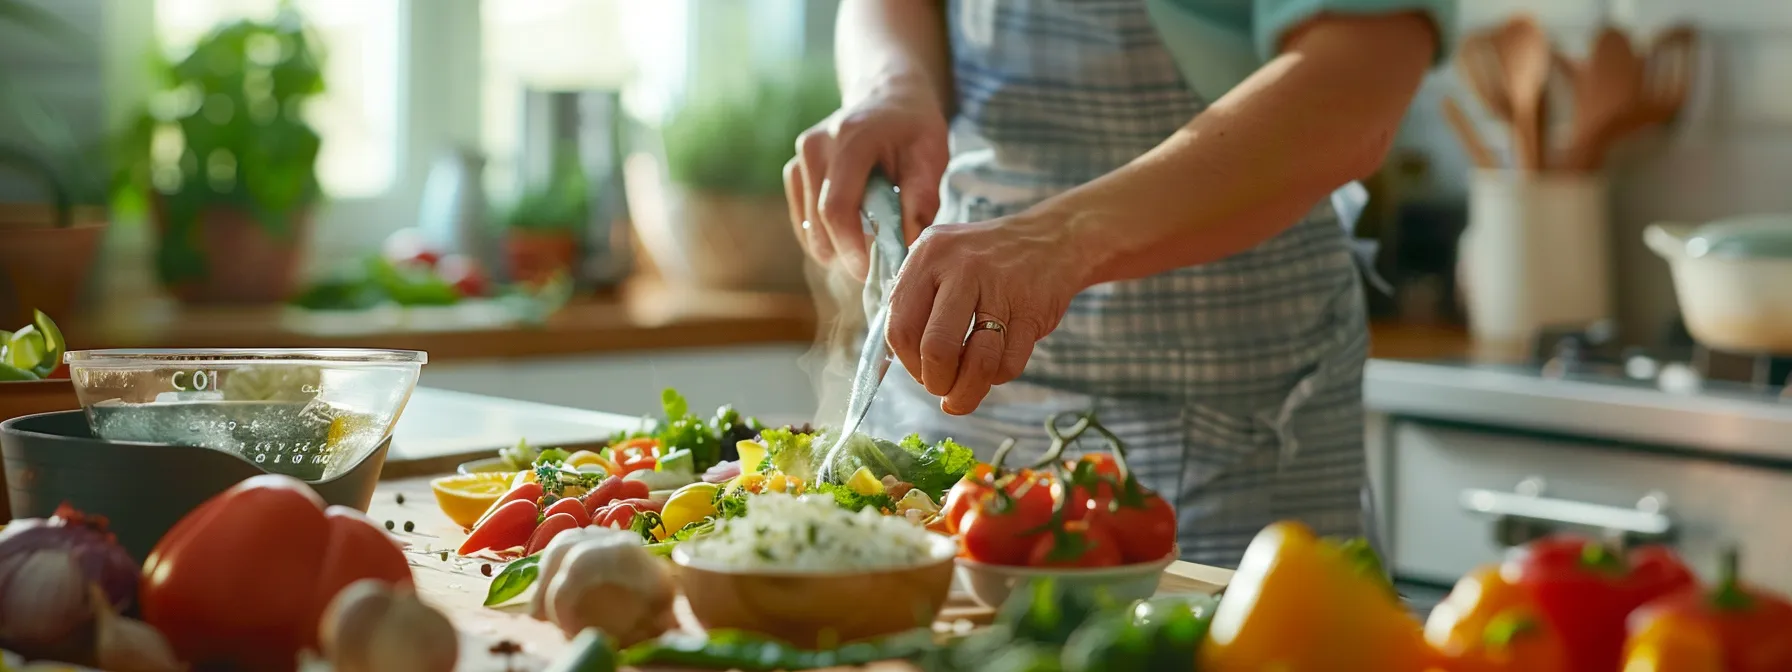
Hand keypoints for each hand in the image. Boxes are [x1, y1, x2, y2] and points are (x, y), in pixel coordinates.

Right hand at [784, 85, 948, 280]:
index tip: (869, 273)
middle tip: (874, 270)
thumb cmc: (914, 128)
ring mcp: (800, 157)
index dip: (850, 247)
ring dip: (834, 247)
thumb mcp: (931, 156)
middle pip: (818, 219)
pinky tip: (848, 239)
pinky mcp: (794, 170)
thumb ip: (921, 200)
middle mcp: (817, 145)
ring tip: (866, 251)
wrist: (887, 96)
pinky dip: (823, 236)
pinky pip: (802, 217)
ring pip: (807, 222)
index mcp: (852, 138)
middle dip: (843, 253)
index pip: (837, 207)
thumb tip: (906, 248)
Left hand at [886, 213, 1087, 414]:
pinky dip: (998, 377)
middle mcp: (961, 269)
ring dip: (967, 392)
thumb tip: (900, 363)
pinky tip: (994, 367)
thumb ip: (914, 301)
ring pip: (978, 362)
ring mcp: (1000, 288)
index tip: (920, 372)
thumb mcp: (941, 259)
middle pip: (936, 349)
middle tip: (942, 389)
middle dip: (936, 383)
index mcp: (928, 257)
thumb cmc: (985, 260)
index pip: (900, 328)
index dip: (908, 364)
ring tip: (964, 396)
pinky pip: (1009, 363)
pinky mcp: (1032, 311)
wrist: (1051, 238)